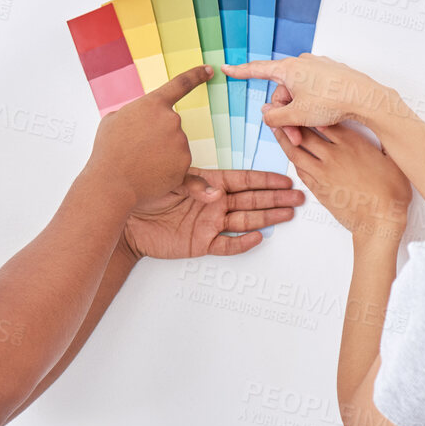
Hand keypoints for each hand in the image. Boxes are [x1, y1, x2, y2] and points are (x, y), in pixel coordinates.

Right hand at [87, 65, 213, 206]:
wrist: (112, 184)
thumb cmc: (108, 152)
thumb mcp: (113, 121)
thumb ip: (134, 114)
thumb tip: (141, 121)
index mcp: (153, 104)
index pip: (180, 84)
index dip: (196, 76)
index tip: (208, 70)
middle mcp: (172, 120)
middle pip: (170, 126)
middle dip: (157, 136)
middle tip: (136, 148)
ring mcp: (180, 142)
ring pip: (175, 145)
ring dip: (161, 153)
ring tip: (139, 162)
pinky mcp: (185, 164)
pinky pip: (178, 164)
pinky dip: (166, 169)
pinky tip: (149, 173)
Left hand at [123, 168, 304, 258]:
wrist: (125, 220)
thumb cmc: (145, 193)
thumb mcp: (171, 181)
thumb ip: (197, 186)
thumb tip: (218, 191)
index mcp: (209, 184)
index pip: (244, 181)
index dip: (265, 181)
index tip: (285, 180)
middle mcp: (214, 204)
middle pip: (251, 201)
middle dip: (275, 199)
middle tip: (299, 198)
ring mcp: (210, 224)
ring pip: (245, 221)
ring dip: (267, 218)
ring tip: (288, 214)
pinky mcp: (201, 243)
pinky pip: (226, 245)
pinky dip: (241, 243)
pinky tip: (257, 238)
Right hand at [222, 53, 402, 145]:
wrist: (365, 98)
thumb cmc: (332, 102)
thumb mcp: (297, 115)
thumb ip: (275, 117)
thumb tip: (266, 114)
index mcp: (289, 69)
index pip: (258, 70)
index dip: (240, 72)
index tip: (226, 69)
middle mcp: (302, 63)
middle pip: (282, 91)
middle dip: (285, 114)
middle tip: (293, 134)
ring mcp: (318, 67)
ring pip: (299, 93)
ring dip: (300, 113)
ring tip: (311, 128)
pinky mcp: (332, 74)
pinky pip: (314, 91)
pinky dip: (313, 106)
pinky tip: (324, 118)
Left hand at [273, 122, 410, 243]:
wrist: (380, 220)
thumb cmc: (391, 194)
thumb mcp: (393, 161)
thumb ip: (383, 146)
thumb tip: (386, 139)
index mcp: (353, 143)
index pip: (326, 120)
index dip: (314, 112)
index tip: (308, 106)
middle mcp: (335, 154)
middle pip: (306, 132)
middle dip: (292, 122)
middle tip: (283, 115)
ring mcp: (323, 172)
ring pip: (296, 150)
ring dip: (285, 139)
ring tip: (277, 130)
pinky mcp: (318, 188)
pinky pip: (300, 169)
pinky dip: (293, 160)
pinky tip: (290, 155)